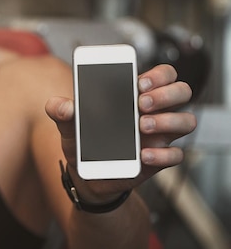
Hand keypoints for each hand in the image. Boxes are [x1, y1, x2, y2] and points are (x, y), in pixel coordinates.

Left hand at [45, 63, 196, 197]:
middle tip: (141, 103)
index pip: (163, 74)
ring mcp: (159, 136)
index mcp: (135, 95)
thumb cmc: (83, 141)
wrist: (85, 174)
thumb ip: (61, 111)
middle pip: (182, 92)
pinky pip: (176, 155)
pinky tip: (142, 154)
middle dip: (166, 94)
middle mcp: (154, 112)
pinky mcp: (159, 159)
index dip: (158, 75)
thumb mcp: (69, 124)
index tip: (138, 83)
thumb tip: (61, 106)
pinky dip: (163, 154)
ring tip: (141, 126)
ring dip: (168, 121)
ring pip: (187, 121)